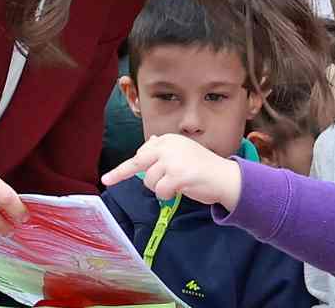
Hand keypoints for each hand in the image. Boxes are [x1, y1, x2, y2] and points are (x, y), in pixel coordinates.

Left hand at [101, 134, 242, 209]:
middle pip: (139, 163)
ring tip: (176, 185)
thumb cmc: (203, 168)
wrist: (226, 178)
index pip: (141, 153)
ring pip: (149, 181)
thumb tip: (148, 143)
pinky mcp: (177, 175)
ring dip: (160, 189)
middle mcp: (168, 146)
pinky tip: (180, 191)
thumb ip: (164, 150)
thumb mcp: (182, 153)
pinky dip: (167, 196)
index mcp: (168, 140)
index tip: (108, 178)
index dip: (126, 168)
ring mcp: (172, 160)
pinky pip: (160, 191)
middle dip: (125, 174)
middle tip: (108, 180)